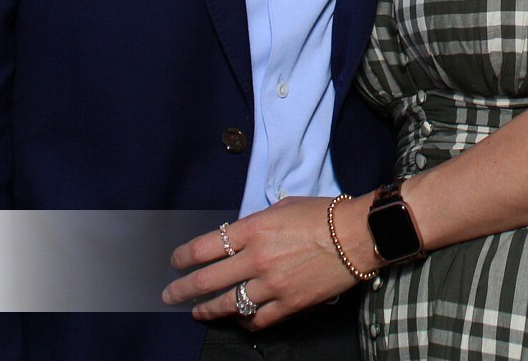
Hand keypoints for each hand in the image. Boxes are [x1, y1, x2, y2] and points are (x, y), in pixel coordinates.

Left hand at [163, 195, 368, 328]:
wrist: (357, 235)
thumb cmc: (323, 214)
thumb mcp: (283, 206)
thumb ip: (256, 223)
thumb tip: (238, 236)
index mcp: (253, 229)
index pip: (204, 247)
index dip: (183, 257)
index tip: (175, 262)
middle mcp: (256, 259)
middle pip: (206, 280)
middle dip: (182, 290)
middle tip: (169, 295)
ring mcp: (271, 284)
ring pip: (227, 304)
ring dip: (207, 310)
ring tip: (197, 312)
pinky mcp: (288, 304)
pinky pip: (256, 320)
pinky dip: (243, 321)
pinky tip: (238, 319)